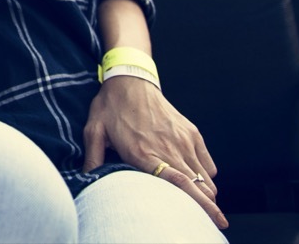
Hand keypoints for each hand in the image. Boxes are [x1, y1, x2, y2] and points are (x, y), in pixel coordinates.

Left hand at [83, 76, 227, 229]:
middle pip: (198, 186)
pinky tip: (195, 180)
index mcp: (144, 153)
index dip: (197, 205)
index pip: (179, 184)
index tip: (211, 220)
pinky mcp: (192, 133)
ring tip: (199, 204)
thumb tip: (87, 180)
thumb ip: (92, 158)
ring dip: (205, 193)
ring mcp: (183, 140)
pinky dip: (205, 176)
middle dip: (207, 207)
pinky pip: (207, 164)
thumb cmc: (110, 107)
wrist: (130, 79)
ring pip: (205, 178)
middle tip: (206, 219)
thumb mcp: (94, 131)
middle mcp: (169, 148)